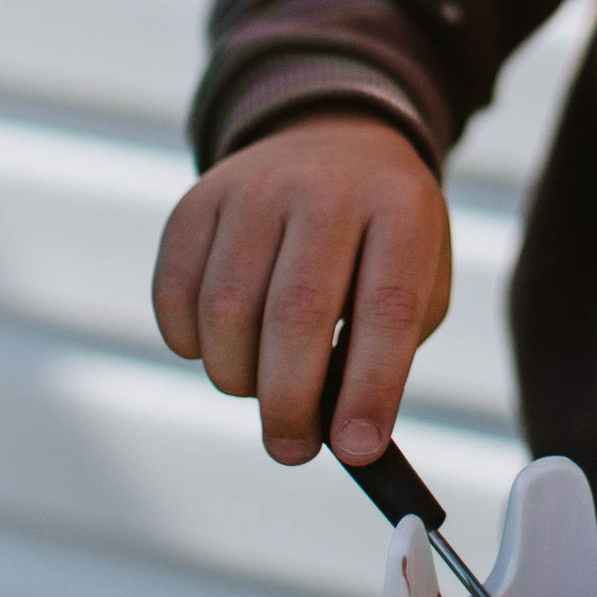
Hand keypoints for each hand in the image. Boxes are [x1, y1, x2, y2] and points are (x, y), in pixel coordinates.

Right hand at [153, 120, 451, 468]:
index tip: (358, 451)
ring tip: (262, 388)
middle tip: (292, 449)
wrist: (334, 145)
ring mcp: (255, 185)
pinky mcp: (198, 200)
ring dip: (238, 378)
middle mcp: (326, 186)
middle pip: (296, 312)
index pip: (387, 307)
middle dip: (290, 403)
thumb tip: (338, 432)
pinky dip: (191, 344)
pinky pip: (175, 294)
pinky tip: (222, 347)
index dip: (371, 388)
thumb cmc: (382, 242)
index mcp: (400, 207)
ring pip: (226, 310)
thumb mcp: (420, 281)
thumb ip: (389, 354)